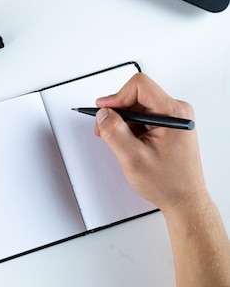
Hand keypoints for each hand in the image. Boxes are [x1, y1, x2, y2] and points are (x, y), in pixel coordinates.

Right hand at [93, 73, 206, 214]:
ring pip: (136, 105)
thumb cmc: (169, 183)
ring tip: (119, 140)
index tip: (104, 110)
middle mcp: (176, 112)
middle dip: (116, 111)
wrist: (184, 200)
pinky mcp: (167, 125)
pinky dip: (129, 126)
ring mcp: (172, 118)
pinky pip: (141, 115)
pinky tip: (128, 142)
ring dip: (122, 120)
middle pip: (136, 94)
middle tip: (104, 128)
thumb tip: (103, 114)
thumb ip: (115, 132)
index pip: (139, 86)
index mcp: (174, 114)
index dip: (117, 96)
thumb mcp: (133, 158)